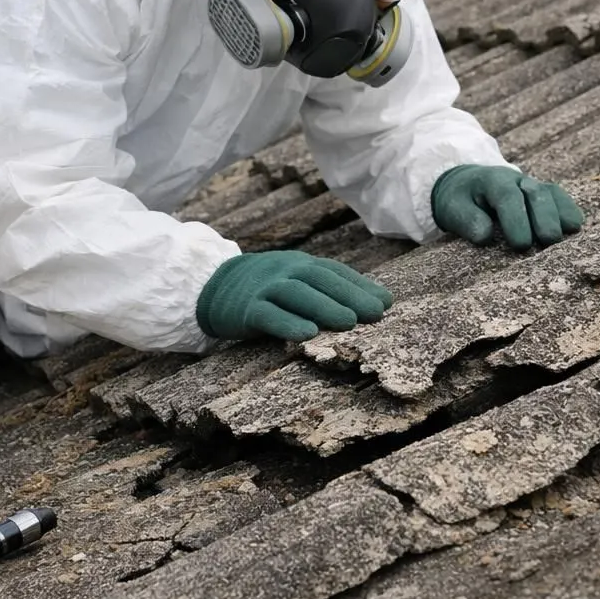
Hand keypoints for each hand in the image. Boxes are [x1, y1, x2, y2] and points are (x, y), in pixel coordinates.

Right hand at [196, 251, 394, 341]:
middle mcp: (284, 271)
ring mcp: (264, 288)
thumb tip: (380, 302)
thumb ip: (329, 289)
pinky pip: (268, 314)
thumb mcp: (296, 281)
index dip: (360, 285)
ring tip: (349, 322)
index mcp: (300, 264)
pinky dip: (287, 323)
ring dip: (324, 307)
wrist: (213, 286)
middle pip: (319, 279)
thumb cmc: (267, 288)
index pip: (334, 271)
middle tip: (376, 314)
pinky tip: (307, 334)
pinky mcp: (246, 309)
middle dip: (349, 295)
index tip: (386, 302)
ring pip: (296, 294)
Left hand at [431, 165, 584, 249]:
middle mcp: (516, 180)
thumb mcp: (453, 209)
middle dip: (544, 216)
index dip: (516, 220)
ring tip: (568, 234)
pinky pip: (559, 197)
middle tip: (548, 240)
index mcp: (492, 181)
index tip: (521, 244)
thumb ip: (467, 220)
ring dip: (561, 213)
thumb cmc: (460, 201)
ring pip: (551, 194)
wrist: (467, 183)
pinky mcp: (543, 193)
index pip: (508, 197)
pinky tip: (575, 226)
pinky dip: (568, 209)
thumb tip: (486, 236)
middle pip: (536, 193)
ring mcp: (532, 184)